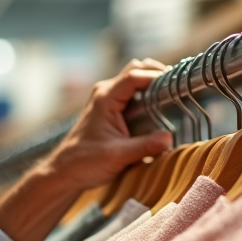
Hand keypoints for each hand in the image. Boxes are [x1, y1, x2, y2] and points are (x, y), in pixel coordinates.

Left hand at [50, 58, 173, 191]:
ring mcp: (107, 100)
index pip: (134, 75)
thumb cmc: (85, 162)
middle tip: (176, 86)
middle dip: (156, 74)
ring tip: (171, 95)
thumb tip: (169, 138)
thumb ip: (144, 146)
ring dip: (152, 83)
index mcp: (105, 99)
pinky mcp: (110, 109)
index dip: (156, 75)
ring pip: (133, 80)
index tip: (176, 83)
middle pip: (135, 69)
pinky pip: (131, 93)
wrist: (65, 171)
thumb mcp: (118, 156)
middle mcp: (105, 93)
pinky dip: (146, 94)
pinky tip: (158, 107)